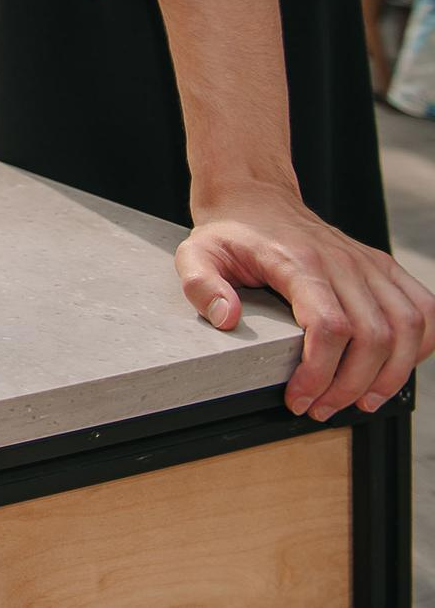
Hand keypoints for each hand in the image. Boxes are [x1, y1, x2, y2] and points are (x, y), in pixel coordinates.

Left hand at [177, 180, 434, 419]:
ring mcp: (368, 264)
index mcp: (298, 261)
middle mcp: (342, 261)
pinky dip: (421, 345)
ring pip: (407, 327)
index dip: (320, 372)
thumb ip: (201, 285)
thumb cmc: (230, 233)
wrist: (256, 198)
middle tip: (321, 409)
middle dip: (350, 386)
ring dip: (391, 375)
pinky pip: (424, 310)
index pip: (329, 325)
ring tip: (360, 401)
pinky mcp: (383, 267)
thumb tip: (227, 318)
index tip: (298, 398)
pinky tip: (395, 369)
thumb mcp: (196, 254)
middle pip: (373, 336)